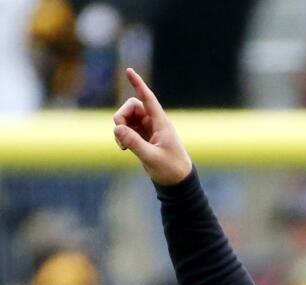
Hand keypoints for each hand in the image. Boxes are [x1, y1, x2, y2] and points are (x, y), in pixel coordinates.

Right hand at [113, 68, 193, 186]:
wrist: (177, 181)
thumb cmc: (170, 169)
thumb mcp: (151, 157)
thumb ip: (134, 143)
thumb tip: (117, 128)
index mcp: (161, 123)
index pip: (148, 99)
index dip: (139, 84)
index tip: (129, 71)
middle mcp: (154, 123)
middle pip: (132, 107)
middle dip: (121, 116)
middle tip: (119, 132)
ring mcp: (148, 129)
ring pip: (127, 118)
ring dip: (120, 128)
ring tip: (122, 145)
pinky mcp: (143, 137)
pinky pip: (127, 128)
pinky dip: (121, 135)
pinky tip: (123, 148)